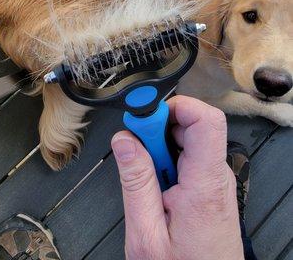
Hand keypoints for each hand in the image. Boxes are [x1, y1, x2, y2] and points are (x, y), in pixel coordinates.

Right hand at [111, 95, 243, 259]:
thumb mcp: (146, 233)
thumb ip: (136, 181)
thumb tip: (124, 140)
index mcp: (205, 183)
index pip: (206, 120)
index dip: (176, 106)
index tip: (145, 116)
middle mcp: (215, 175)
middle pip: (191, 124)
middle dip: (158, 128)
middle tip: (136, 149)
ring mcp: (214, 178)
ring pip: (186, 138)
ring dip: (160, 146)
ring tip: (147, 175)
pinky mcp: (209, 182)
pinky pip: (188, 154)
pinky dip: (167, 158)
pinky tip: (157, 181)